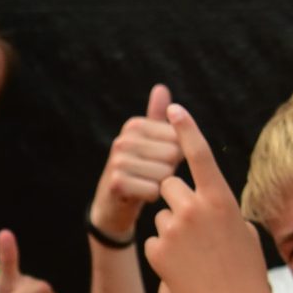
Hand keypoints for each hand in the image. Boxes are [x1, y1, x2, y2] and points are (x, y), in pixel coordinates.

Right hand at [91, 84, 184, 237]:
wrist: (112, 205)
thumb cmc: (139, 171)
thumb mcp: (148, 143)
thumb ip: (157, 117)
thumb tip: (161, 87)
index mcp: (135, 125)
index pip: (179, 137)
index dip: (176, 154)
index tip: (158, 160)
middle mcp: (124, 139)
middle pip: (173, 155)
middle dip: (169, 170)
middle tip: (152, 175)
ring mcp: (118, 160)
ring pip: (165, 173)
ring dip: (161, 185)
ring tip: (145, 184)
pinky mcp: (116, 182)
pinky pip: (154, 190)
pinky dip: (152, 197)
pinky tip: (140, 196)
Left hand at [141, 107, 271, 292]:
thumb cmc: (246, 270)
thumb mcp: (243, 232)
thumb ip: (222, 209)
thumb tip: (209, 203)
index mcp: (220, 199)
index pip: (199, 154)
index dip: (185, 129)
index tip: (173, 108)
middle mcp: (193, 208)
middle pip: (169, 184)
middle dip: (174, 197)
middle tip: (191, 224)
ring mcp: (172, 229)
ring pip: (161, 214)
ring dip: (171, 228)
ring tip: (193, 254)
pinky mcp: (156, 250)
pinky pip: (154, 240)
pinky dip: (164, 252)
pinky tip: (183, 268)